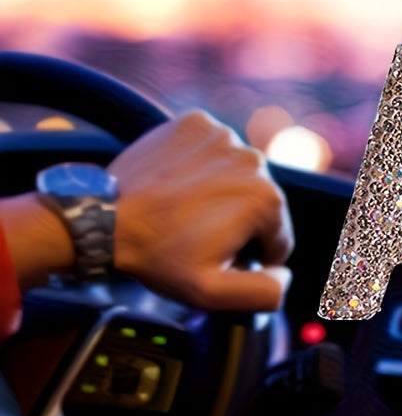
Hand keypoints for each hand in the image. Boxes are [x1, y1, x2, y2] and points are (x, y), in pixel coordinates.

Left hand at [109, 110, 292, 311]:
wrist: (103, 218)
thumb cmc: (158, 255)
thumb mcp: (214, 293)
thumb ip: (265, 291)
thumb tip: (285, 274)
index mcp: (266, 199)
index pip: (279, 236)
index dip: (253, 255)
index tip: (222, 257)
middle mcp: (252, 159)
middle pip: (261, 201)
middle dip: (239, 221)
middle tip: (201, 234)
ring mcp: (223, 135)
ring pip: (238, 173)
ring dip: (224, 191)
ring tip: (188, 209)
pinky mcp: (196, 123)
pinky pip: (213, 148)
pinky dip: (204, 165)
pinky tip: (181, 184)